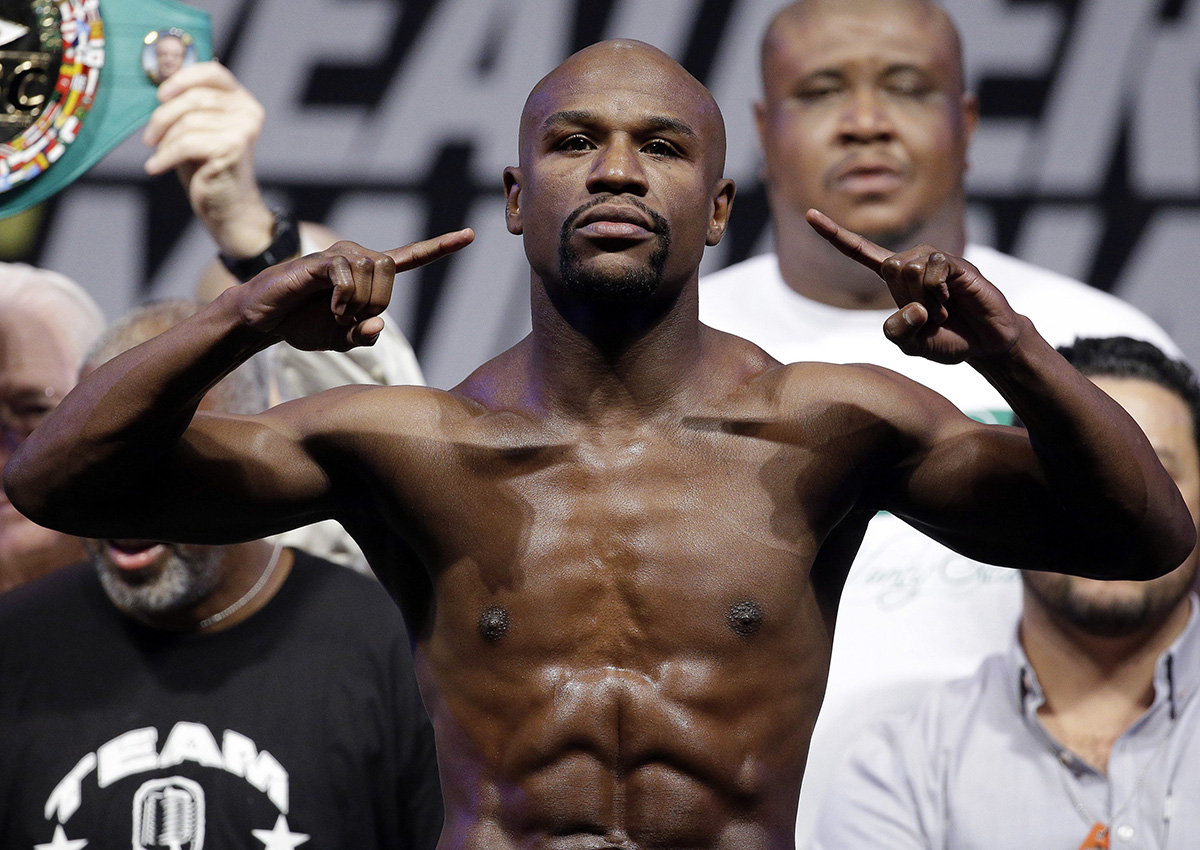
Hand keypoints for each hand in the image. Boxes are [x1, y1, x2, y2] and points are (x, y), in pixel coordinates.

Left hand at [143, 62, 273, 257]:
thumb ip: (187, 104)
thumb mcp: (196, 128)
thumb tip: (161, 79)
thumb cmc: (207, 168)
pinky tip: (155, 167)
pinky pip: (186, 143)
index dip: (182, 78)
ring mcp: (243, 130)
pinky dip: (164, 156)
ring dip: (164, 140)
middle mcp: (248, 112)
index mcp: (241, 101)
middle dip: (162, 117)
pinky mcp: (233, 148)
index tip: (160, 96)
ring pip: (187, 121)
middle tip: (149, 138)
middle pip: (193, 97)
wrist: (227, 208)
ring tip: (158, 155)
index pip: (212, 72)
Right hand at [231, 229, 473, 351]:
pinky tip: (332, 309)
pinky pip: (348, 274)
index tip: (470, 235)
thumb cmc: (303, 325)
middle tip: (350, 318)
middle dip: (377, 302)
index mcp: (370, 276)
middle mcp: (358, 257)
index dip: (440, 247)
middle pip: (391, 272)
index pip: (411, 258)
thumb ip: (364, 336)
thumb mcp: (341, 340)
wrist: (266, 321)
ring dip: (358, 302)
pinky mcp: (320, 261)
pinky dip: (345, 297)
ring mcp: (338, 255)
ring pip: (373, 271)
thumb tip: (378, 324)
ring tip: (336, 314)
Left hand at [806, 209, 1023, 363]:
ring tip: (943, 310)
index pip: (859, 251)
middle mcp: (912, 263)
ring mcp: (935, 261)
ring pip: (911, 268)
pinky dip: (939, 290)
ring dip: (927, 299)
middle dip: (910, 299)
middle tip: (930, 315)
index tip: (809, 214)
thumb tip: (913, 308)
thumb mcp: (911, 345)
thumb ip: (898, 332)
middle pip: (892, 268)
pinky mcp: (957, 263)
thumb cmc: (946, 340)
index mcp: (894, 280)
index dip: (835, 234)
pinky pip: (936, 268)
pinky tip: (951, 298)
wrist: (985, 344)